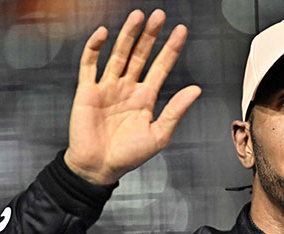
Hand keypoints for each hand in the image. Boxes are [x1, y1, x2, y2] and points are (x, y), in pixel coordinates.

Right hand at [65, 9, 200, 184]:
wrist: (99, 168)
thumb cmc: (128, 156)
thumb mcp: (159, 134)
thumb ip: (176, 110)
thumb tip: (196, 89)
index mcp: (145, 98)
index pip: (161, 66)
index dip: (170, 49)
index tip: (181, 31)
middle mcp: (127, 88)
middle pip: (140, 55)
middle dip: (150, 35)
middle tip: (159, 16)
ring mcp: (107, 87)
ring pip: (118, 55)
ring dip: (127, 35)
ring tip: (138, 17)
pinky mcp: (87, 91)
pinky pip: (89, 65)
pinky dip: (95, 48)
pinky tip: (103, 34)